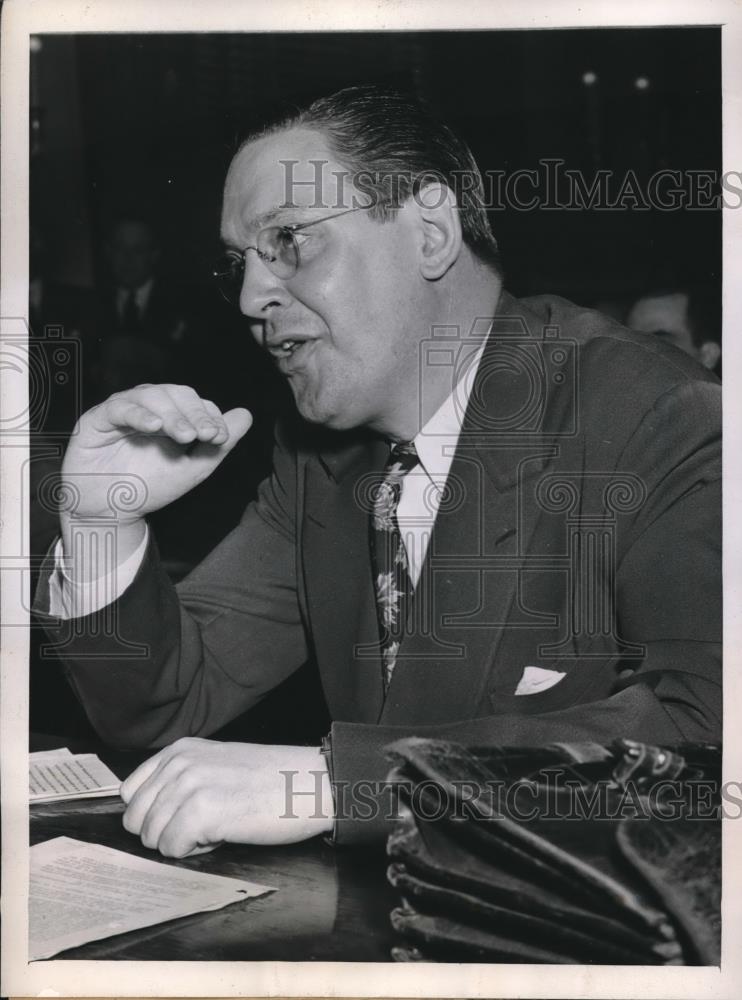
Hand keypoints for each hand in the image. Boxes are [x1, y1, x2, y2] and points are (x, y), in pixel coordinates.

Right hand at [61, 384, 251, 523]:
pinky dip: (138, 413)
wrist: (110, 511)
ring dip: (172, 414)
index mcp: (173, 417)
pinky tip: (153, 427)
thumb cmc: (148, 488)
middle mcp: (150, 409)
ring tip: (184, 435)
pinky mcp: (99, 418)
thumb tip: (246, 415)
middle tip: (205, 435)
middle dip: (195, 413)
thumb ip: (219, 445)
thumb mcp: (192, 469)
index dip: (210, 417)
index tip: (219, 438)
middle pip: (177, 394)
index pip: (197, 405)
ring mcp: (125, 410)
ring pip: (152, 395)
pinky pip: (120, 407)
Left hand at [120, 737, 333, 856]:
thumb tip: (148, 814)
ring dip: (183, 842)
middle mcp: (179, 764)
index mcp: (179, 750)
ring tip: (218, 826)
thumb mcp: (215, 763)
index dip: (152, 814)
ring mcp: (189, 787)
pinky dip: (196, 852)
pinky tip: (223, 834)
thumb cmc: (269, 779)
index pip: (130, 793)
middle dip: (165, 832)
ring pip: (152, 838)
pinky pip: (173, 849)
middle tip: (204, 824)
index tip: (181, 817)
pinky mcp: (202, 813)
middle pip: (136, 819)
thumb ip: (180, 778)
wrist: (308, 783)